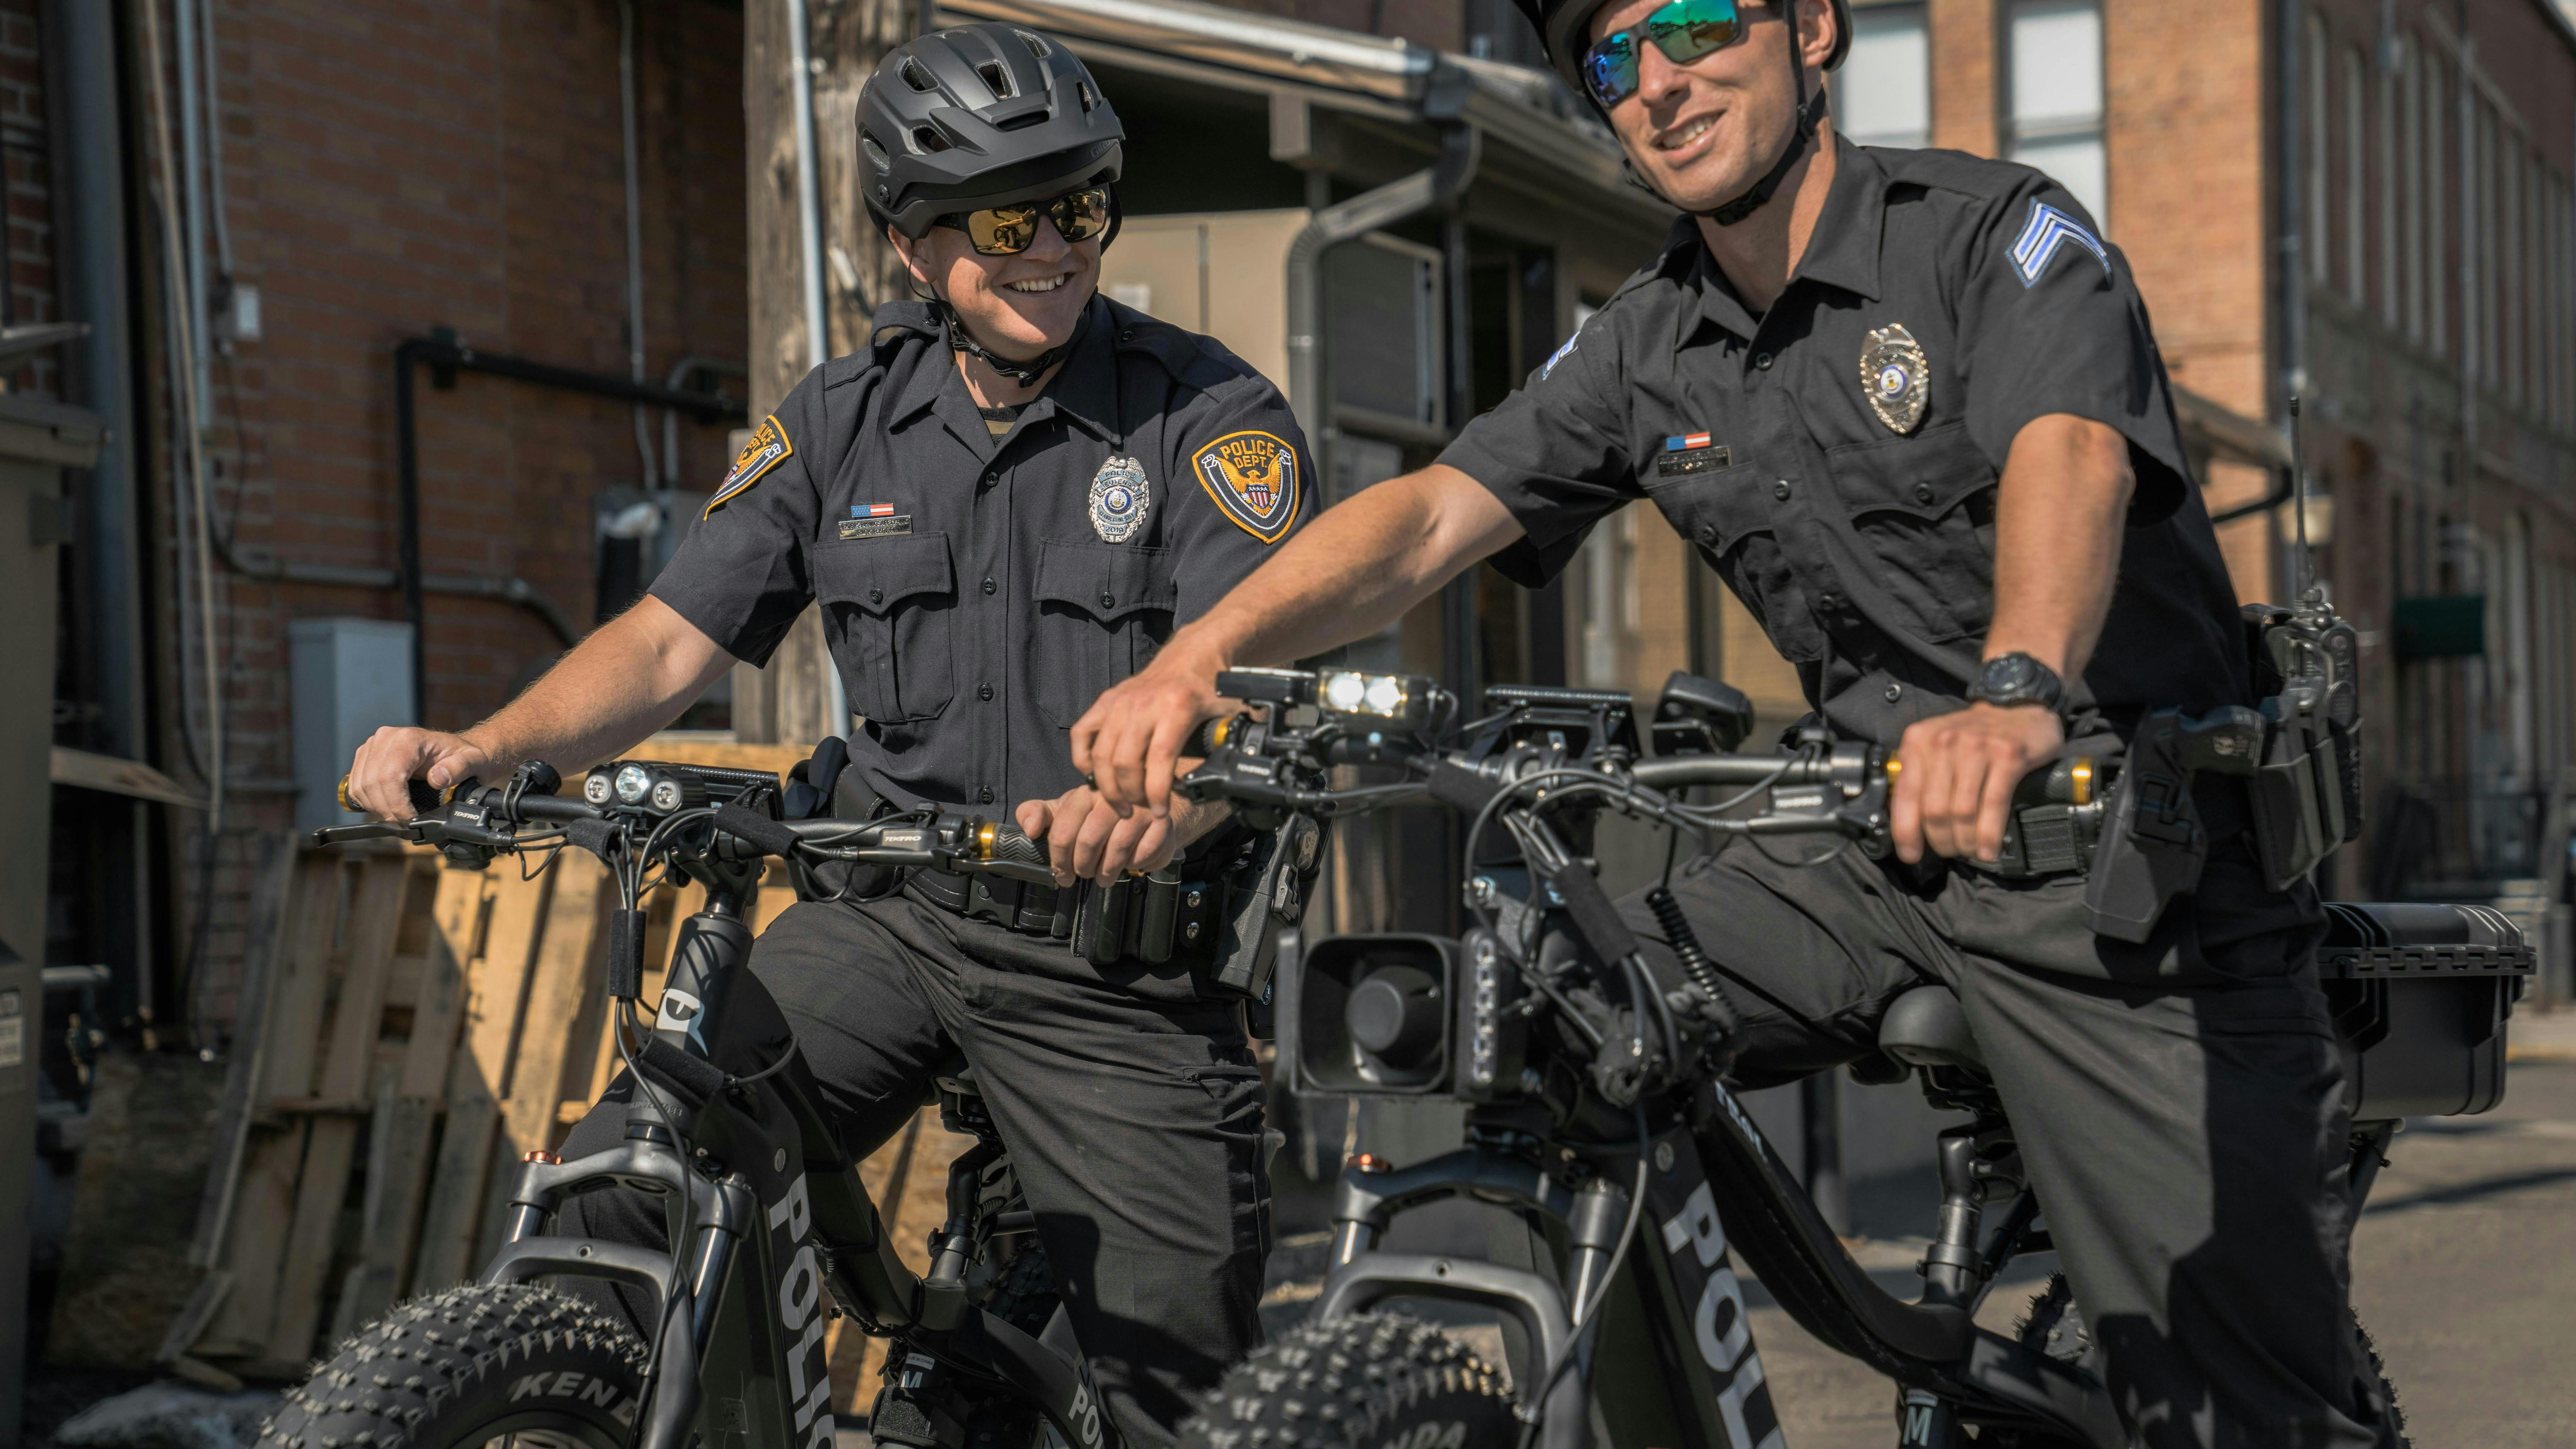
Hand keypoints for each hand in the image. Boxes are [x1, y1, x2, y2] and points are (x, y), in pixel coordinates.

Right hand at [345, 726, 494, 820]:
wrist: (452, 749)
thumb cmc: (462, 756)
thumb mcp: (473, 760)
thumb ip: (459, 768)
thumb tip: (437, 778)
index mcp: (408, 738)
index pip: (390, 777)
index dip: (397, 805)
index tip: (411, 820)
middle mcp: (384, 738)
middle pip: (371, 784)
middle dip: (387, 811)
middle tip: (406, 824)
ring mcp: (371, 746)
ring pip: (360, 787)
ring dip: (377, 809)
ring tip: (398, 818)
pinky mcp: (364, 757)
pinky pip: (356, 786)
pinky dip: (369, 802)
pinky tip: (387, 808)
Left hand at [1016, 786, 1184, 887]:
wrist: (1147, 808)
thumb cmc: (1101, 815)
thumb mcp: (1064, 811)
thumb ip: (1037, 814)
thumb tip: (1030, 828)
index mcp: (1085, 794)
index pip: (1063, 830)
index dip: (1059, 860)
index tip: (1061, 875)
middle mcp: (1113, 797)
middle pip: (1089, 841)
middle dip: (1083, 867)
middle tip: (1085, 874)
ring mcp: (1140, 808)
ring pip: (1118, 848)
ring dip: (1107, 871)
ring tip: (1104, 876)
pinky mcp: (1161, 822)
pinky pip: (1143, 853)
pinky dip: (1134, 865)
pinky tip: (1130, 863)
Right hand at [1068, 634, 1226, 820]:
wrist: (1194, 654)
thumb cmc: (1209, 689)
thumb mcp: (1224, 716)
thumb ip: (1218, 747)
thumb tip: (1213, 780)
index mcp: (1176, 707)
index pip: (1158, 759)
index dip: (1157, 793)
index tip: (1160, 812)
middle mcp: (1144, 703)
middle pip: (1124, 762)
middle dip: (1131, 795)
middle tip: (1140, 811)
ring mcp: (1121, 701)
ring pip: (1101, 753)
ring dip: (1108, 786)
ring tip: (1121, 804)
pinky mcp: (1107, 699)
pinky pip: (1082, 733)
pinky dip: (1082, 758)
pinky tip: (1093, 776)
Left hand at [1887, 703, 2064, 864]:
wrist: (2019, 708)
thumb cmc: (1973, 737)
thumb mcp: (1936, 747)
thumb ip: (1920, 778)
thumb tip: (1910, 827)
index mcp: (1918, 741)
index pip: (1905, 795)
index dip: (1906, 832)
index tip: (1911, 855)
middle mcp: (1944, 741)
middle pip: (1935, 810)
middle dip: (1941, 841)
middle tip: (1950, 851)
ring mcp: (1977, 747)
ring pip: (1962, 812)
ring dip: (1965, 841)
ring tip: (1970, 851)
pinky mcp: (2007, 756)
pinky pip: (1993, 806)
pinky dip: (1988, 835)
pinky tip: (1988, 850)